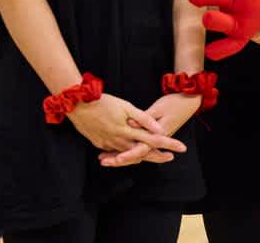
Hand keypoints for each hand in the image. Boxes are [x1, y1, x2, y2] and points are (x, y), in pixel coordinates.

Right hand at [69, 93, 184, 158]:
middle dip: (157, 156)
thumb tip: (159, 129)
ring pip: (128, 155)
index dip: (168, 144)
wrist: (78, 105)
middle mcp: (119, 141)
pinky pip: (115, 152)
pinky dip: (124, 153)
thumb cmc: (103, 101)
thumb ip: (143, 119)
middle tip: (170, 157)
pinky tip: (128, 151)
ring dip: (141, 156)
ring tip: (153, 155)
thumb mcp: (126, 106)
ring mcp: (108, 144)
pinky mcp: (99, 144)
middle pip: (142, 153)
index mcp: (128, 132)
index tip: (181, 148)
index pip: (153, 140)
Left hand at [99, 93, 201, 167]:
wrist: (188, 101)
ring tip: (104, 158)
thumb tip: (130, 123)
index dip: (128, 154)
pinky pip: (137, 146)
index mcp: (158, 134)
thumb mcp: (159, 108)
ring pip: (135, 152)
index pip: (141, 149)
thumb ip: (144, 118)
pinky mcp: (152, 135)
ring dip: (120, 156)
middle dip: (120, 160)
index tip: (117, 159)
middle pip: (136, 154)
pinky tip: (113, 149)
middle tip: (104, 162)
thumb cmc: (174, 103)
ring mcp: (153, 138)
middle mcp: (155, 139)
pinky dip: (125, 149)